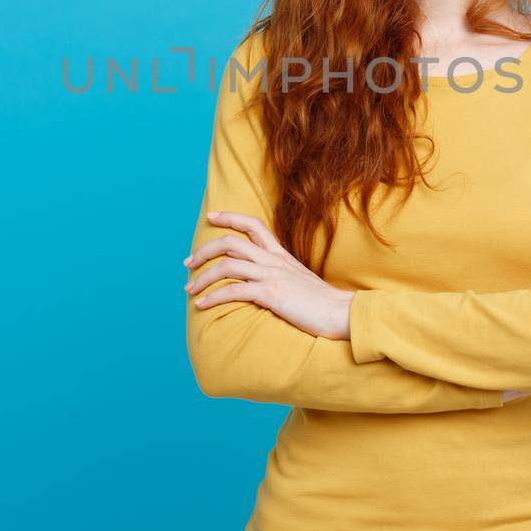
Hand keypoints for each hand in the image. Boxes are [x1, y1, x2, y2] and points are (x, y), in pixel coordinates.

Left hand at [183, 210, 354, 338]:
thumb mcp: (299, 280)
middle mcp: (273, 260)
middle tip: (188, 263)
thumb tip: (265, 280)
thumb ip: (282, 274)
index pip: (252, 224)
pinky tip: (202, 305)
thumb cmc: (322, 303)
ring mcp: (272, 276)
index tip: (211, 218)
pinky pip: (233, 291)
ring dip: (203, 277)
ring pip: (227, 265)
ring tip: (190, 290)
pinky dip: (213, 297)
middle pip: (230, 242)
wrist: (342, 313)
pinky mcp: (271, 294)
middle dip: (204, 251)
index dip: (229, 217)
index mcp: (280, 254)